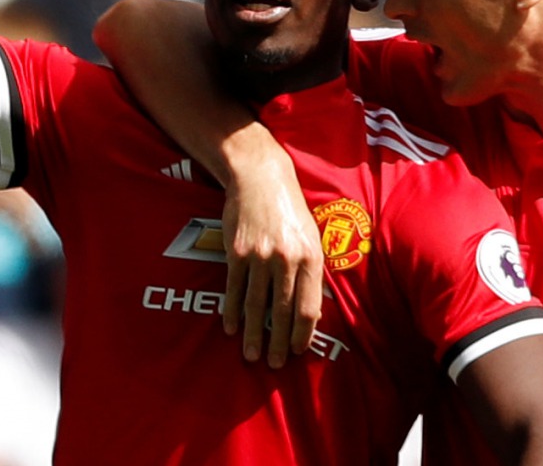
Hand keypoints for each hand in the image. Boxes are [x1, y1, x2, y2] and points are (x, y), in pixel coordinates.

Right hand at [223, 152, 323, 367]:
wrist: (260, 178)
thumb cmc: (289, 209)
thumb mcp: (311, 235)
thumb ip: (311, 269)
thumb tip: (309, 309)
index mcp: (311, 257)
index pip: (308, 307)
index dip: (303, 334)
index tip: (298, 351)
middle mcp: (287, 259)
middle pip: (282, 312)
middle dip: (279, 342)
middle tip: (275, 364)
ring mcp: (260, 256)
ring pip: (256, 305)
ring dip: (253, 334)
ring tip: (251, 354)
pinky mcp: (237, 251)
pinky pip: (234, 289)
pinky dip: (231, 311)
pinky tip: (230, 327)